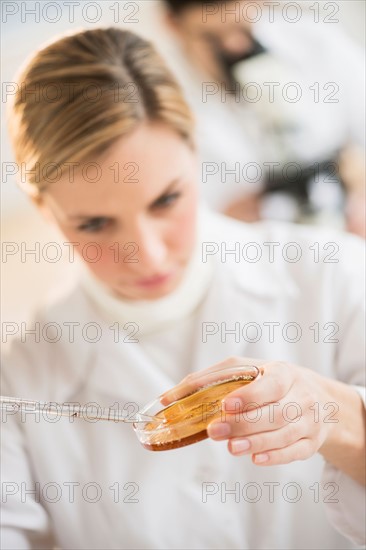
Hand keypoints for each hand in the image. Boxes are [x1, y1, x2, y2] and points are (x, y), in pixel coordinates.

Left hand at [160, 356, 336, 465]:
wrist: (319, 399)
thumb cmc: (271, 381)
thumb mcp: (248, 370)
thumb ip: (212, 378)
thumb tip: (170, 396)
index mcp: (285, 374)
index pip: (272, 384)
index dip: (250, 395)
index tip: (226, 404)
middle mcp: (301, 397)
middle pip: (275, 413)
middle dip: (244, 424)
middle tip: (215, 431)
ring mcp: (309, 422)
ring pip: (283, 435)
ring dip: (255, 443)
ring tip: (231, 448)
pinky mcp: (310, 443)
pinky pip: (294, 453)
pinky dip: (275, 457)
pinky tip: (255, 459)